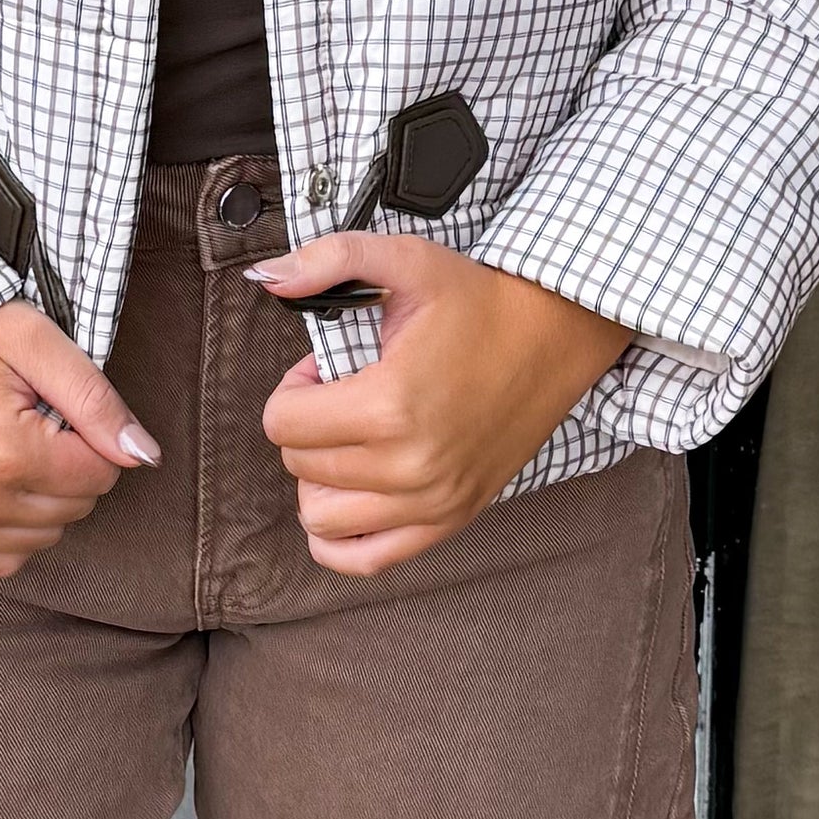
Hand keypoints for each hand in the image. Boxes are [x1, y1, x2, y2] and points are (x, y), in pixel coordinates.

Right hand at [0, 301, 160, 578]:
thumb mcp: (32, 340)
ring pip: (44, 538)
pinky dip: (7, 528)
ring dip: (39, 499)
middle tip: (25, 423)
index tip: (50, 408)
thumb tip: (144, 456)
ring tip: (1, 449)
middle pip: (75, 509)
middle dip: (66, 467)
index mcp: (4, 454)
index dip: (88, 437)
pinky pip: (2, 561)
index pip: (101, 474)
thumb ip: (95, 399)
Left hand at [253, 234, 631, 575]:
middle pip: (298, 465)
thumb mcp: (405, 260)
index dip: (293, 389)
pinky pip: (365, 559)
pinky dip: (340, 537)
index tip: (324, 371)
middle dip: (307, 424)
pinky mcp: (451, 519)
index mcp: (389, 405)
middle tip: (345, 394)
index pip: (282, 423)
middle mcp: (409, 465)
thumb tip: (266, 277)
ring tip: (351, 437)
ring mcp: (431, 501)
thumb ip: (328, 260)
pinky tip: (348, 495)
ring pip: (320, 517)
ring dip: (319, 476)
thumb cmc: (478, 301)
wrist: (553, 336)